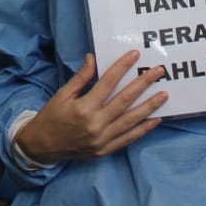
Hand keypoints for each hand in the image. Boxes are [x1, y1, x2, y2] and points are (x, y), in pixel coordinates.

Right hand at [16, 51, 167, 164]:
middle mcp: (95, 124)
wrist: (42, 147)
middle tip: (159, 72)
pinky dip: (143, 129)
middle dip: (143, 84)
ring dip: (149, 106)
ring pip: (131, 120)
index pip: (108, 83)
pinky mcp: (105, 149)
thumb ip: (80, 78)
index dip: (122, 67)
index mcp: (83, 107)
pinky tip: (156, 119)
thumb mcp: (62, 95)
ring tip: (164, 94)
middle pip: (125, 100)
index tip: (135, 55)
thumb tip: (92, 58)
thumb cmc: (51, 117)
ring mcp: (102, 139)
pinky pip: (128, 138)